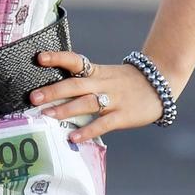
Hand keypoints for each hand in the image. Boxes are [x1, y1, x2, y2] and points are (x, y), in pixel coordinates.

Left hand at [29, 51, 166, 142]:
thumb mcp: (104, 76)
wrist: (161, 83)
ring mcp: (114, 99)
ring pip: (87, 103)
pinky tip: (72, 136)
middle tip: (33, 98)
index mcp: (97, 72)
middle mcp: (103, 84)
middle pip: (75, 85)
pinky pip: (103, 123)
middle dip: (53, 91)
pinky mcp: (123, 116)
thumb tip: (50, 94)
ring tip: (46, 116)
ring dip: (66, 110)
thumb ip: (82, 83)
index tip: (39, 58)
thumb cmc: (125, 83)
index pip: (75, 61)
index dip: (58, 58)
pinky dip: (87, 130)